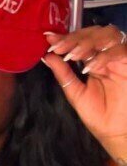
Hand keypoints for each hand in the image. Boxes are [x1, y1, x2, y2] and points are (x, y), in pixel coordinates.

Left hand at [41, 25, 126, 155]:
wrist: (115, 132)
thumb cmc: (97, 114)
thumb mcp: (75, 93)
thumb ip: (63, 74)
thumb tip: (47, 57)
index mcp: (92, 60)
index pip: (79, 41)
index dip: (65, 38)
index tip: (50, 39)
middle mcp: (106, 55)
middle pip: (94, 33)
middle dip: (75, 38)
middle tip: (60, 47)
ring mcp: (119, 58)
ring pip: (108, 35)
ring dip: (89, 42)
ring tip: (73, 54)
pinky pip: (121, 51)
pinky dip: (105, 56)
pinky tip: (91, 66)